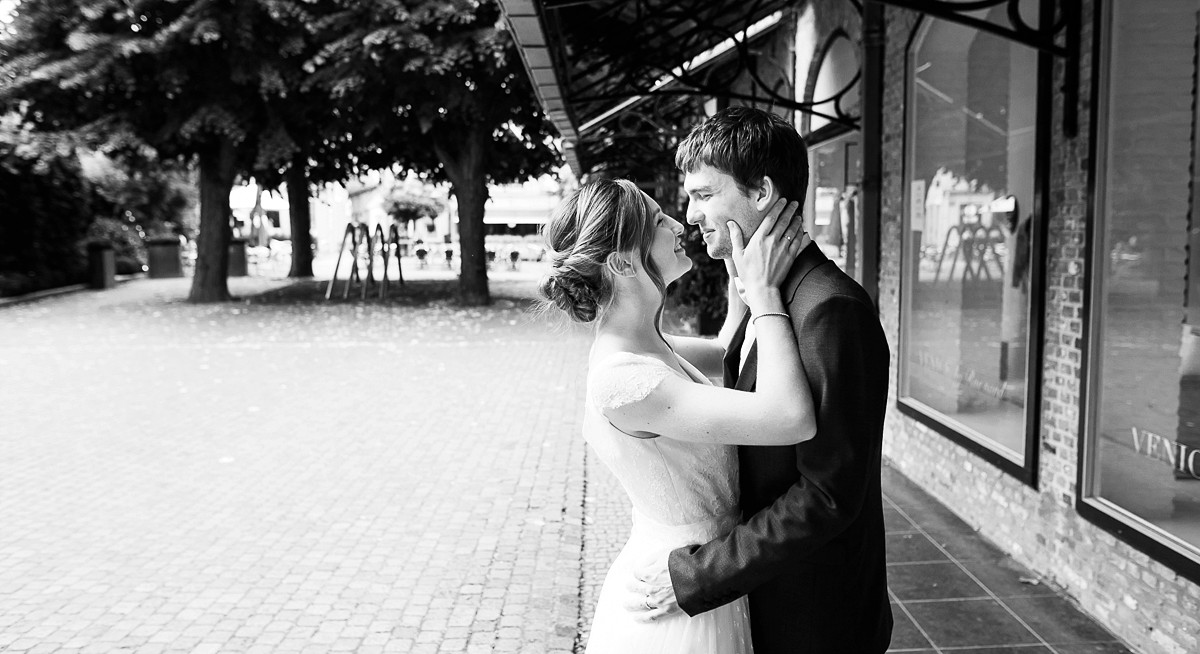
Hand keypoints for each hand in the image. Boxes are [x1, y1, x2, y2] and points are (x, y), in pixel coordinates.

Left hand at [622, 554, 680, 622]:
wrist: (700, 578)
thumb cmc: (684, 563)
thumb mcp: (666, 553)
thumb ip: (652, 558)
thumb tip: (644, 564)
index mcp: (650, 574)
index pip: (637, 573)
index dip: (638, 572)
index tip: (638, 572)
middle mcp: (652, 588)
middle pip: (636, 587)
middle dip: (631, 586)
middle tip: (628, 586)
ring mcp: (659, 600)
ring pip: (640, 603)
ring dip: (631, 604)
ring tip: (625, 605)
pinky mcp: (667, 610)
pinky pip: (651, 616)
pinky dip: (642, 618)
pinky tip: (635, 618)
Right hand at [729, 198, 804, 312]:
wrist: (762, 289)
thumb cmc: (747, 273)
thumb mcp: (738, 255)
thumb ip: (736, 237)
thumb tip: (731, 223)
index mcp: (759, 239)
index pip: (771, 218)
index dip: (778, 207)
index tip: (783, 200)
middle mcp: (772, 241)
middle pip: (784, 221)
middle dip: (790, 210)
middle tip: (794, 202)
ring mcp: (783, 249)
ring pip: (792, 230)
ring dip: (796, 220)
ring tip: (798, 214)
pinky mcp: (790, 257)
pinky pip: (797, 241)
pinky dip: (800, 233)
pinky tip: (801, 228)